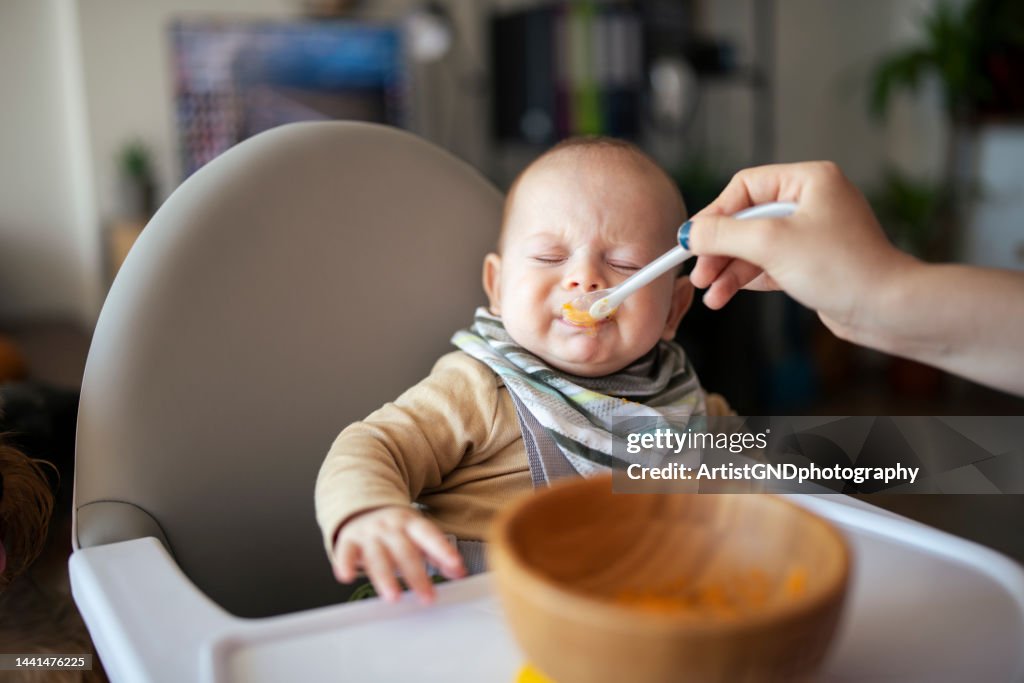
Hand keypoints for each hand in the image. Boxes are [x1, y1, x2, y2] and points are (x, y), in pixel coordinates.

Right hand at [331, 506, 465, 603]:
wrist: (362, 505)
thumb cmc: (395, 527)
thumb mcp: (418, 534)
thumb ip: (438, 553)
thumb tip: (460, 572)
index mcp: (411, 523)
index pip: (429, 535)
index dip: (442, 550)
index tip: (455, 566)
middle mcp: (390, 526)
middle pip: (404, 550)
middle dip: (416, 575)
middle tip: (427, 597)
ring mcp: (368, 533)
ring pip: (377, 555)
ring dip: (385, 577)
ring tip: (394, 597)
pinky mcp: (348, 540)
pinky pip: (346, 552)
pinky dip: (345, 564)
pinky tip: (347, 577)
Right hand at [687, 161, 916, 340]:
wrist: (885, 308)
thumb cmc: (841, 266)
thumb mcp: (772, 244)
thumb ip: (724, 234)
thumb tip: (689, 232)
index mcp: (809, 180)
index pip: (745, 186)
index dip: (715, 213)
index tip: (692, 240)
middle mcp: (811, 201)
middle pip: (746, 219)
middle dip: (720, 249)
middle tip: (698, 273)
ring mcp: (811, 233)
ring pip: (755, 246)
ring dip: (729, 270)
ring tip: (710, 295)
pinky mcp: (811, 262)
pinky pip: (767, 264)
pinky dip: (746, 279)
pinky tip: (725, 295)